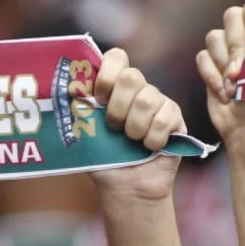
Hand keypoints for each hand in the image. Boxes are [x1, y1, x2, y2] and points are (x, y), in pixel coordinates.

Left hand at [90, 49, 184, 200]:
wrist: (126, 187)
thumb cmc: (105, 160)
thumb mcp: (85, 134)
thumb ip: (79, 110)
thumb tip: (69, 91)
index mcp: (114, 89)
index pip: (116, 58)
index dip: (107, 74)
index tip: (99, 98)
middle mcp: (138, 90)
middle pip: (132, 76)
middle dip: (117, 106)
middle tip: (113, 127)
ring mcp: (158, 102)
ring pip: (147, 99)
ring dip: (134, 127)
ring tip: (131, 141)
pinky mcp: (176, 118)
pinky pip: (164, 119)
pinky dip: (152, 138)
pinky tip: (149, 147)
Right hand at [196, 0, 244, 143]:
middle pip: (232, 15)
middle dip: (236, 44)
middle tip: (243, 70)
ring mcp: (229, 52)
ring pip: (214, 37)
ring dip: (222, 63)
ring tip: (235, 87)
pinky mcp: (212, 67)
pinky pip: (201, 57)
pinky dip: (210, 76)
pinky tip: (224, 92)